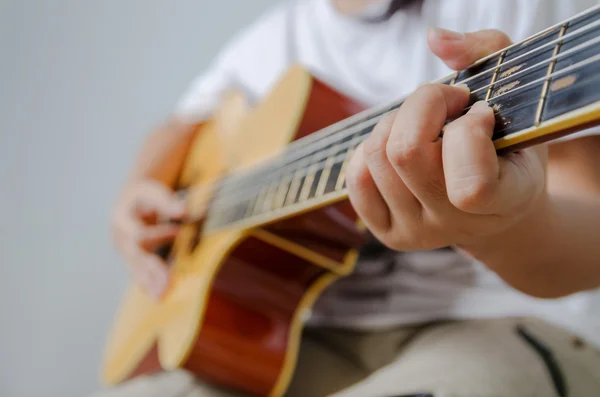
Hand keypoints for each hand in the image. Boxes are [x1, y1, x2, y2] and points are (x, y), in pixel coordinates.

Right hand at [111, 179, 185, 298]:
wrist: (130, 199)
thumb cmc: (145, 194)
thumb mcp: (153, 191)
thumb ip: (167, 202)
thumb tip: (184, 211)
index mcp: (122, 218)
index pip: (140, 233)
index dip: (160, 234)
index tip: (180, 231)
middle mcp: (119, 236)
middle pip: (136, 256)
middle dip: (152, 270)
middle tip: (167, 284)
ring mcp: (122, 249)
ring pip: (135, 268)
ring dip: (149, 282)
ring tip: (161, 297)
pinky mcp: (128, 258)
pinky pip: (136, 272)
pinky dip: (146, 283)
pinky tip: (156, 295)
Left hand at [346, 28, 547, 250]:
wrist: (496, 205)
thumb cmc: (508, 144)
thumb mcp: (518, 95)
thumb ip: (486, 51)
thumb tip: (435, 39)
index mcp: (505, 201)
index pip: (470, 185)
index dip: (468, 130)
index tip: (480, 112)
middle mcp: (456, 226)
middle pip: (406, 153)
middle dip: (422, 105)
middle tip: (446, 102)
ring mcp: (418, 234)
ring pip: (377, 156)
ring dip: (397, 121)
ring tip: (425, 124)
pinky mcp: (388, 233)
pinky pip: (356, 179)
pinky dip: (371, 148)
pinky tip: (399, 145)